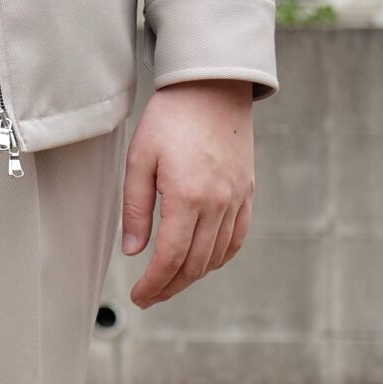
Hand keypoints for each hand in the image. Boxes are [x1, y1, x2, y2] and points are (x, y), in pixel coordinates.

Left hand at [121, 78, 254, 308]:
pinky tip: (204, 261)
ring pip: (217, 255)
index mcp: (187, 197)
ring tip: (171, 282)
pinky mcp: (247, 191)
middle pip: (195, 264)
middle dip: (170, 286)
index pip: (171, 258)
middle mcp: (218, 203)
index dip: (154, 284)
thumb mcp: (139, 160)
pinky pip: (238, 237)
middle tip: (150, 296)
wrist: (212, 86)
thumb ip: (136, 209)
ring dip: (194, 275)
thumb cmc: (170, 118)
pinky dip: (220, 256)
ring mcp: (237, 198)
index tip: (140, 296)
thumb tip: (135, 252)